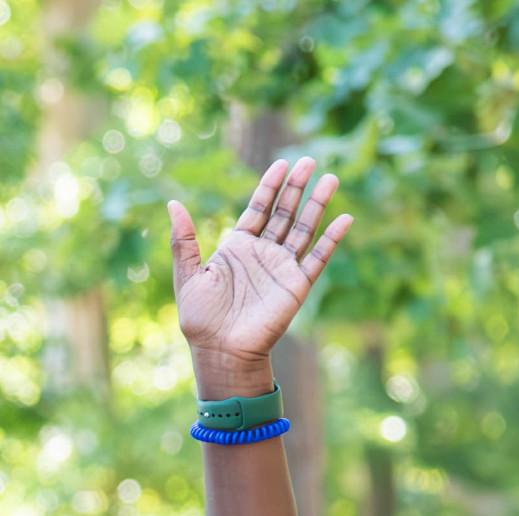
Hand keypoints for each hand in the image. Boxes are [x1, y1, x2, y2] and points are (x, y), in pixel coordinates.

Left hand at [168, 158, 353, 392]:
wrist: (220, 351)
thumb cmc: (201, 319)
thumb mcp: (187, 274)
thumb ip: (184, 240)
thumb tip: (173, 203)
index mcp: (238, 247)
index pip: (258, 208)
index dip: (269, 186)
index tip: (280, 164)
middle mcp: (263, 253)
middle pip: (284, 212)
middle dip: (296, 186)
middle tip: (307, 160)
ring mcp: (282, 268)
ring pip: (304, 228)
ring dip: (317, 204)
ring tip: (330, 178)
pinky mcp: (297, 285)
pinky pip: (318, 258)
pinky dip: (332, 239)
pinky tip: (345, 218)